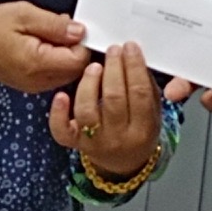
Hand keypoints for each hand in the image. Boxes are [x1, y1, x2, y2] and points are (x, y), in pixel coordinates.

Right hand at [0, 1, 91, 93]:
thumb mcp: (23, 14)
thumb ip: (54, 24)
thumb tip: (80, 31)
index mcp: (38, 63)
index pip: (80, 59)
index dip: (81, 41)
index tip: (70, 26)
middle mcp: (40, 81)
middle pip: (77, 69)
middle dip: (75, 48)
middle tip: (57, 29)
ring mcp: (36, 86)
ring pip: (69, 73)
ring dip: (65, 54)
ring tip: (46, 36)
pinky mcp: (33, 85)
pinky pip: (56, 75)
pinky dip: (56, 60)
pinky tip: (42, 47)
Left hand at [48, 43, 187, 176]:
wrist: (123, 163)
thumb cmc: (138, 130)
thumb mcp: (153, 112)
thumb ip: (147, 87)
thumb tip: (136, 57)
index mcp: (143, 130)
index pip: (140, 94)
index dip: (134, 67)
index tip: (129, 47)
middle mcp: (118, 138)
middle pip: (114, 99)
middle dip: (113, 69)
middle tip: (112, 50)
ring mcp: (94, 142)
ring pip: (87, 111)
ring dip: (89, 83)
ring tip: (94, 66)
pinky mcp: (74, 143)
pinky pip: (62, 130)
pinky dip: (58, 113)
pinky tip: (61, 95)